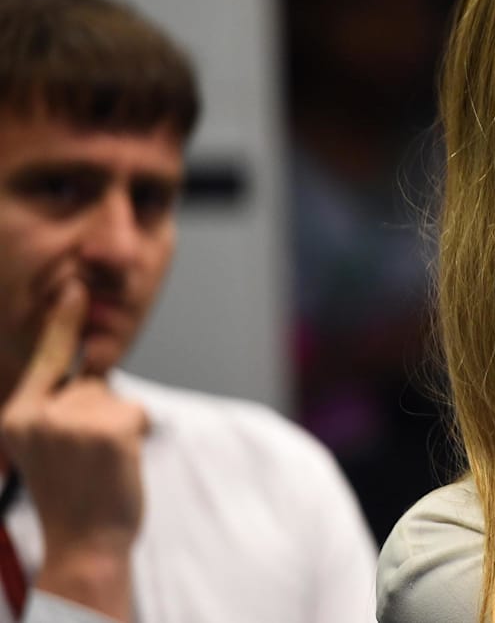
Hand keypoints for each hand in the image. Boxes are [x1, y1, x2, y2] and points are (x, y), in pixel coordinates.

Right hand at [0, 281, 144, 620]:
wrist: (85, 544)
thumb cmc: (74, 498)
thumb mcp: (50, 447)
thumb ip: (59, 408)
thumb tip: (91, 368)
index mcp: (16, 417)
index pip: (42, 362)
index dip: (61, 324)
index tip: (73, 289)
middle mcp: (37, 414)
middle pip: (90, 384)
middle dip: (101, 415)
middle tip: (89, 462)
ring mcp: (72, 420)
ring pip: (114, 399)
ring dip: (119, 427)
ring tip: (101, 466)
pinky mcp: (108, 428)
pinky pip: (136, 412)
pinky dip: (137, 434)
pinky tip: (119, 463)